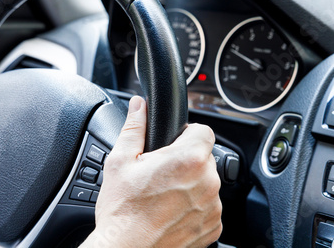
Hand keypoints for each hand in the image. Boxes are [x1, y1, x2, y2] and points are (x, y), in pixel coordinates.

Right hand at [82, 96, 221, 247]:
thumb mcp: (120, 161)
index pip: (204, 131)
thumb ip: (135, 127)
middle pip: (204, 157)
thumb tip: (139, 106)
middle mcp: (208, 183)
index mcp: (189, 160)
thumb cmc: (122, 210)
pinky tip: (170, 211)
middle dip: (186, 160)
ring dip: (191, 184)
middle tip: (160, 173)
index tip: (173, 143)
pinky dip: (194, 207)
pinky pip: (208, 207)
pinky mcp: (213, 227)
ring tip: (163, 195)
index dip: (187, 133)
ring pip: (206, 183)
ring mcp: (213, 208)